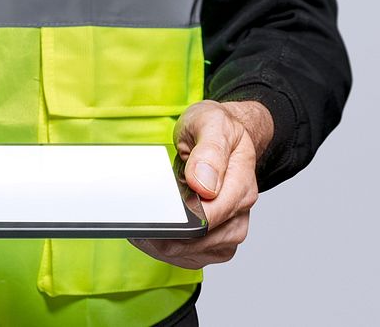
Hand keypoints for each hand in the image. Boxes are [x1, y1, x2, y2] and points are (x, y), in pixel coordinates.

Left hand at [130, 100, 272, 268]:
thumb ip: (209, 151)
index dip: (181, 221)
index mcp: (241, 184)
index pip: (212, 215)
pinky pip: (196, 255)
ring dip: (166, 247)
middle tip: (138, 227)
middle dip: (168, 238)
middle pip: (202, 240)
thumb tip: (204, 184)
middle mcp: (240, 209)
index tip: (154, 217)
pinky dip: (172, 251)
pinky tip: (155, 239)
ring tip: (142, 233)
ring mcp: (231, 224)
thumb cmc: (216, 127)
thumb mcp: (212, 123)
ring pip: (197, 253)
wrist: (224, 131)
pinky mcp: (219, 235)